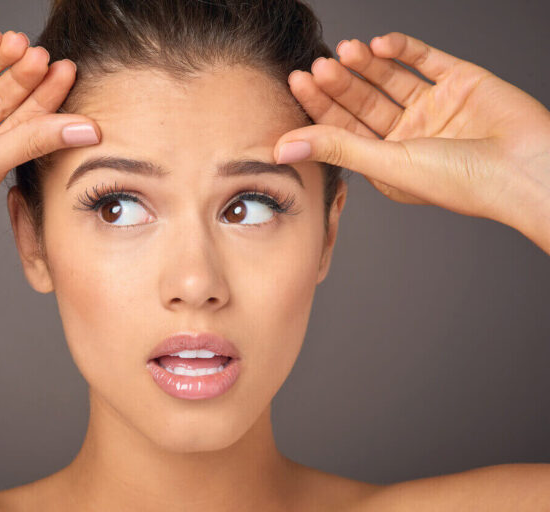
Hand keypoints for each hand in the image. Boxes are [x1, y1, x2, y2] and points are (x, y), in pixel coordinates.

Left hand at [274, 31, 549, 230]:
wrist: (527, 167)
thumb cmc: (461, 180)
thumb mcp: (388, 164)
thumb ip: (336, 149)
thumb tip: (282, 146)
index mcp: (387, 161)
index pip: (343, 129)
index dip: (319, 105)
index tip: (296, 81)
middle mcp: (407, 135)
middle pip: (362, 102)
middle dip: (338, 83)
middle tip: (317, 64)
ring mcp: (433, 108)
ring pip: (388, 78)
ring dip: (365, 63)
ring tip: (344, 50)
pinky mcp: (460, 82)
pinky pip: (423, 58)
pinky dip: (400, 48)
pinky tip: (378, 43)